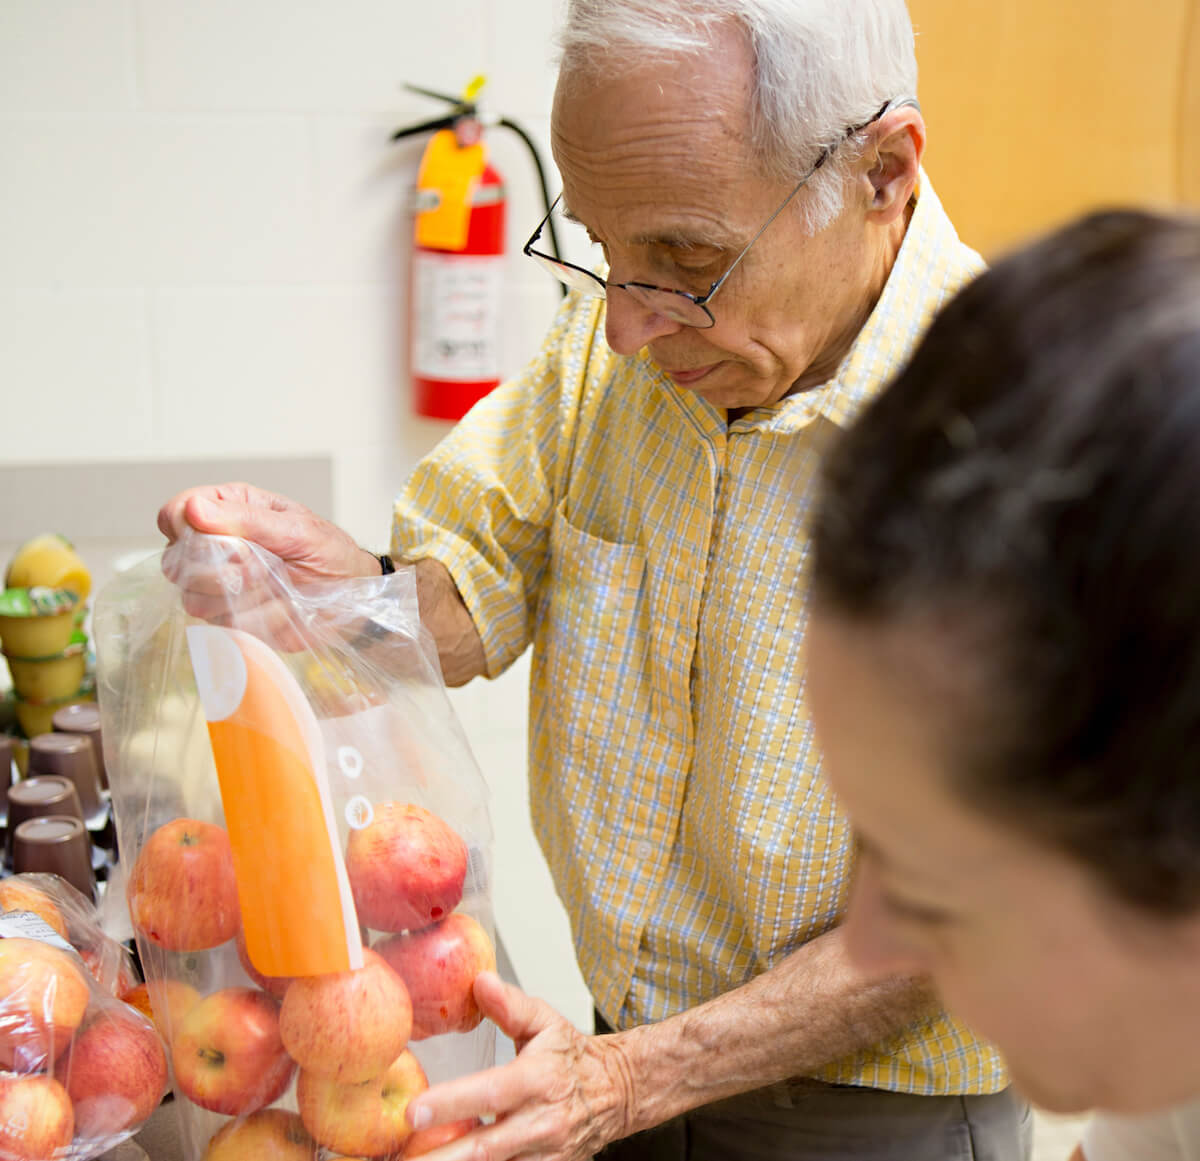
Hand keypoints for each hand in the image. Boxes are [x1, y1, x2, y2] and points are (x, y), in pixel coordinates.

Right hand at [156, 482, 378, 647]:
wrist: (352, 599)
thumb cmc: (331, 554)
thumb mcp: (298, 530)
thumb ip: (248, 519)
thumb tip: (195, 509)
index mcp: (231, 508)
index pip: (174, 513)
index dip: (184, 527)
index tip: (220, 540)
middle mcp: (216, 544)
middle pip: (176, 560)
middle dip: (220, 568)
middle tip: (261, 565)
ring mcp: (217, 583)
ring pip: (192, 597)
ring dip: (240, 596)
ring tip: (274, 585)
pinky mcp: (228, 614)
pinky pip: (218, 623)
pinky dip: (251, 618)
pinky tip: (275, 607)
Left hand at [405, 972, 636, 1159]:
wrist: (617, 1092)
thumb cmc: (573, 1057)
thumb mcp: (546, 1022)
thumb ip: (510, 1005)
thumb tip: (479, 982)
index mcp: (538, 1079)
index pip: (490, 1093)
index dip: (451, 1104)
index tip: (413, 1111)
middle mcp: (541, 1122)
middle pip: (485, 1148)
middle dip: (442, 1158)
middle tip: (404, 1159)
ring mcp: (544, 1154)